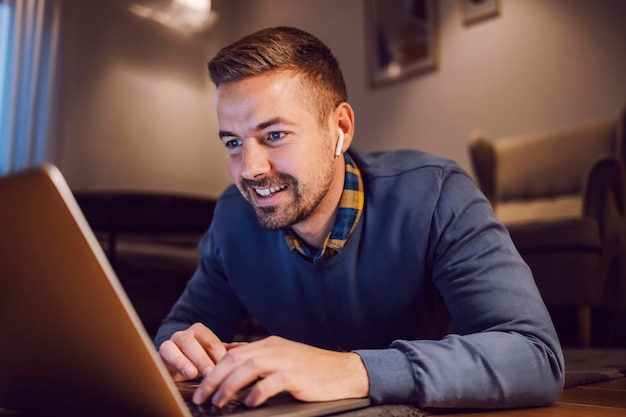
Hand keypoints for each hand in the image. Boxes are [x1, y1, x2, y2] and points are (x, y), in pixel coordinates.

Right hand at [158, 322, 230, 381]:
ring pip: (175, 349)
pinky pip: (162, 356)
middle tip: (210, 372)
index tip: (226, 369)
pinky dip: (169, 364)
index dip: (219, 356)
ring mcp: (169, 344)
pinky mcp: (158, 354)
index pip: (211, 342)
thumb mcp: (212, 355)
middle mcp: (183, 335)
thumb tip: (246, 348)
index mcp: (199, 332)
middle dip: (202, 359)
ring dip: (183, 362)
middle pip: (193, 345)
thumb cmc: (195, 358)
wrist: (172, 363)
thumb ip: (227, 351)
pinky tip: (176, 373)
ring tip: (192, 374)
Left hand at [193, 335, 368, 407]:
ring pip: (249, 368)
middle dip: (214, 379)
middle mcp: (274, 349)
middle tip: (202, 397)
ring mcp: (285, 361)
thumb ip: (259, 359)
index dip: (213, 369)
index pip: (233, 354)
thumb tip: (231, 361)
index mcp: (268, 344)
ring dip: (229, 386)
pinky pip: (271, 382)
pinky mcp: (296, 375)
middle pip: (235, 360)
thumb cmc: (311, 369)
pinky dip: (258, 392)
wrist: (342, 372)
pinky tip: (250, 403)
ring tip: (219, 402)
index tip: (200, 386)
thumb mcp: (281, 358)